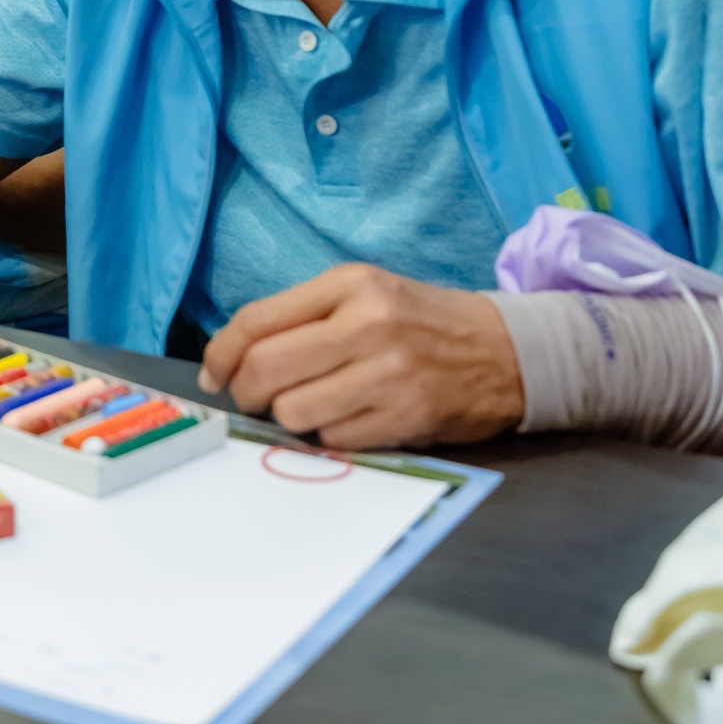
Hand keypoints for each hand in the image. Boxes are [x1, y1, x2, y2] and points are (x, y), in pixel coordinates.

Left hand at [197, 263, 524, 448]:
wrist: (508, 352)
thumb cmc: (420, 322)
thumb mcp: (364, 294)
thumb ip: (301, 317)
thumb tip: (232, 360)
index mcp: (349, 284)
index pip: (255, 321)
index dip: (221, 355)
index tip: (214, 376)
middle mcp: (366, 324)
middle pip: (265, 370)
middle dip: (246, 392)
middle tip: (253, 398)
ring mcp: (388, 373)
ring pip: (293, 411)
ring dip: (289, 417)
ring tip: (310, 405)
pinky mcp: (407, 416)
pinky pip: (334, 438)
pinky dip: (330, 435)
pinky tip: (349, 418)